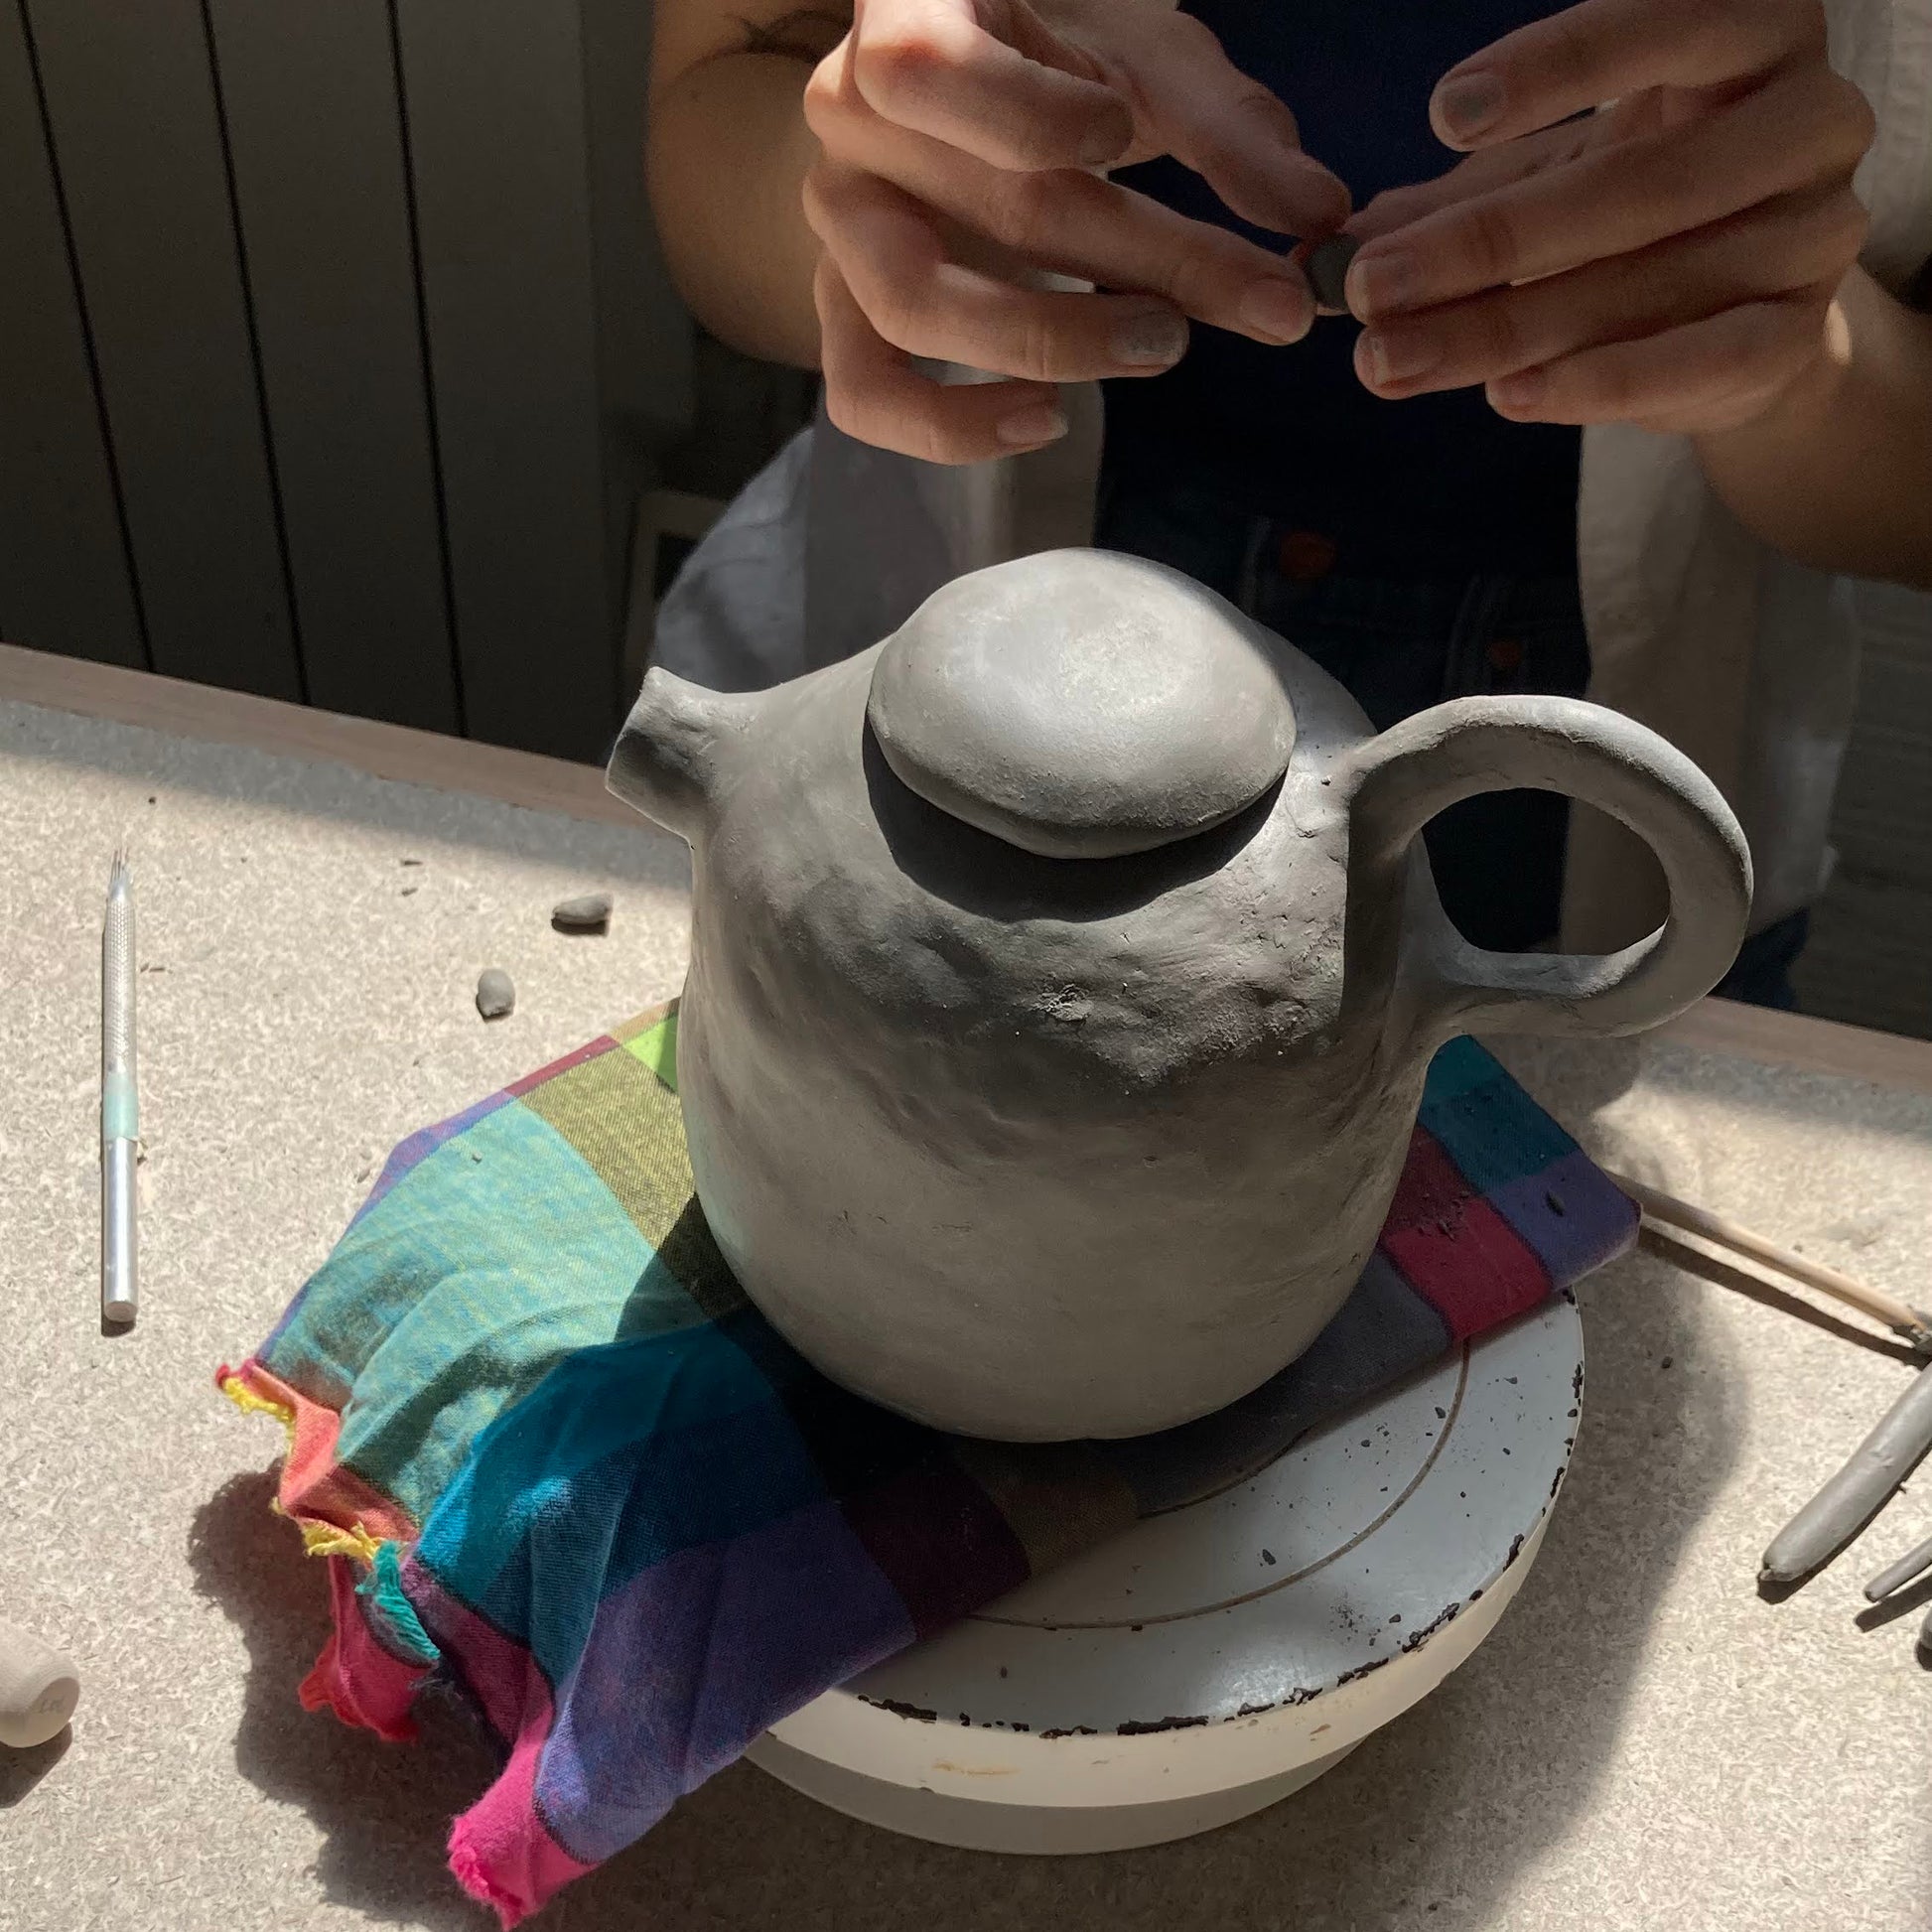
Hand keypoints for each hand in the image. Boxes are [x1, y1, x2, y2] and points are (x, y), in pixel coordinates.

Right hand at [802, 0, 1348, 461]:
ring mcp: (839, 220)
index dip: (1029, 116)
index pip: (930, 68)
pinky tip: (1044, 420)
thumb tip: (1321, 218)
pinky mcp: (841, 306)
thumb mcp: (1144, 63)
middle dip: (1145, 261)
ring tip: (1164, 347)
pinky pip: (865, 390)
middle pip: (988, 208)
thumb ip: (1227, 133)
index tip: (1121, 137)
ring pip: (915, 306)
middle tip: (1262, 303)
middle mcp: (849, 117)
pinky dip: (948, 427)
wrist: (956, 85)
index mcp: (909, 13)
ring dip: (1052, 342)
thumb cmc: (1056, 56)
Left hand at [1340, 0, 1876, 434]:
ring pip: (1655, 281)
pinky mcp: (1802, 335)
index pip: (1670, 20)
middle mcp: (1808, 118)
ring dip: (1506, 328)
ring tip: (1391, 361)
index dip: (1559, 67)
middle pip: (1640, 185)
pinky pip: (1702, 361)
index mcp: (1750, 32)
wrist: (1740, 312)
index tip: (1442, 114)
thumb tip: (1324, 248)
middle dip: (1485, 243)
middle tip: (1369, 289)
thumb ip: (1450, 199)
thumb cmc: (1627, 204)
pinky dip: (1600, 385)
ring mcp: (1816, 229)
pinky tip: (1506, 396)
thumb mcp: (1542, 175)